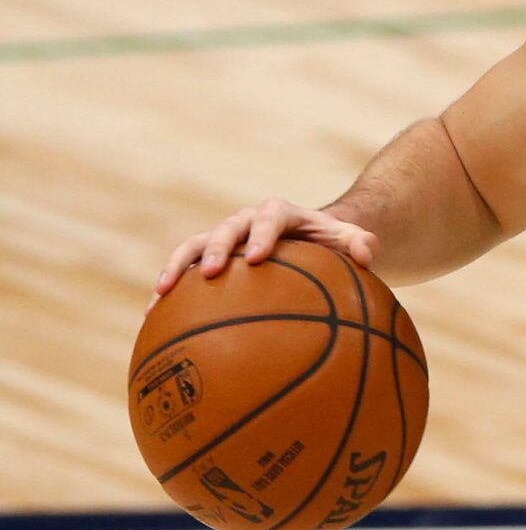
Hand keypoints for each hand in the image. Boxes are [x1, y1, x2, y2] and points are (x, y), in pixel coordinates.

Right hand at [154, 198, 376, 303]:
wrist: (313, 241)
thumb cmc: (335, 244)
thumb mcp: (352, 240)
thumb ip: (361, 242)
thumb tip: (368, 253)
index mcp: (281, 214)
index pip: (270, 218)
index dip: (262, 235)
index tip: (257, 258)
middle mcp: (247, 222)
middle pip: (226, 229)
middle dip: (216, 249)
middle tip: (209, 274)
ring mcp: (225, 239)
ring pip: (194, 246)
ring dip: (177, 267)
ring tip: (162, 293)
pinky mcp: (210, 258)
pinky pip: (185, 271)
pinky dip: (169, 289)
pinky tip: (152, 316)